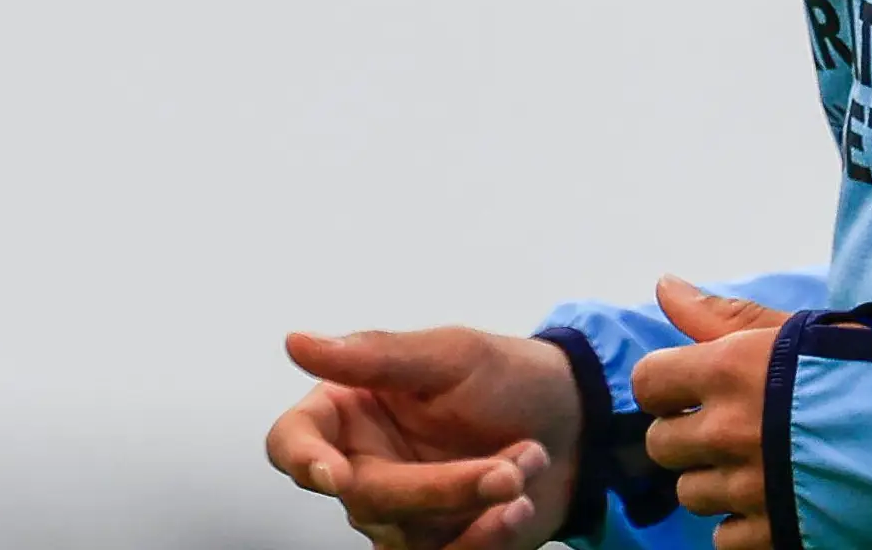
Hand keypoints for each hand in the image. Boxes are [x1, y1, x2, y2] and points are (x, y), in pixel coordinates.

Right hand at [266, 325, 579, 549]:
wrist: (579, 421)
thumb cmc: (510, 378)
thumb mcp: (451, 355)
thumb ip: (375, 355)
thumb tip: (298, 342)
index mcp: (351, 412)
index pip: (292, 441)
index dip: (302, 459)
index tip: (333, 472)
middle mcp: (364, 467)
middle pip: (364, 497)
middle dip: (438, 488)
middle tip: (505, 471)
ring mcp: (400, 513)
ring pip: (403, 536)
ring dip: (473, 507)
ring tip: (527, 467)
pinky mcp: (437, 545)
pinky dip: (485, 539)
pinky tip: (520, 509)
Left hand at [633, 277, 792, 549]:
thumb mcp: (806, 330)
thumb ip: (725, 316)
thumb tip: (664, 286)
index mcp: (735, 370)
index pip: (649, 381)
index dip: (670, 384)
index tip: (699, 387)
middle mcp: (732, 431)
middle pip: (661, 444)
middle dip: (690, 435)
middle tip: (738, 426)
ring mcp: (751, 489)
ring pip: (692, 493)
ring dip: (719, 479)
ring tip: (768, 460)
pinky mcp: (774, 535)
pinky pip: (724, 537)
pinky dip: (744, 521)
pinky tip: (781, 495)